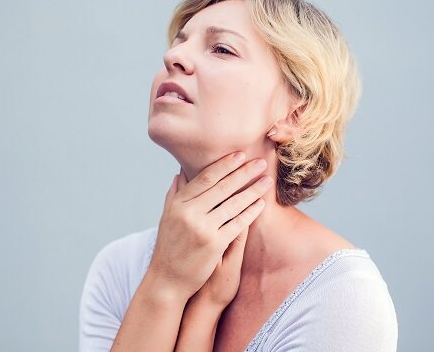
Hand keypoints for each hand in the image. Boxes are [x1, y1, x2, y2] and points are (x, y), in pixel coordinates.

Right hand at [146, 152, 271, 301]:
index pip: (205, 178)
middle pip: (222, 187)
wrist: (167, 280)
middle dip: (244, 173)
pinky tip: (260, 204)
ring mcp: (202, 228)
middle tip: (260, 162)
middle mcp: (189, 213)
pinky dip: (250, 212)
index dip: (224, 165)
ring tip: (266, 180)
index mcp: (178, 203)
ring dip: (252, 190)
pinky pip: (237, 224)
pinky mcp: (214, 244)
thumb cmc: (169, 248)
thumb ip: (174, 195)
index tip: (240, 155)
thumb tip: (180, 173)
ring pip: (233, 204)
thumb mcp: (167, 218)